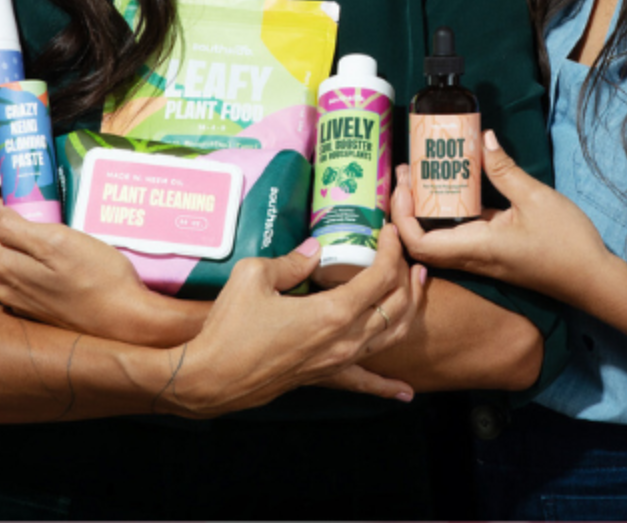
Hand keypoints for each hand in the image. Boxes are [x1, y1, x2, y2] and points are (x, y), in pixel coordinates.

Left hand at [0, 162, 173, 345]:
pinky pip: (24, 272)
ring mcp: (21, 300)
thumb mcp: (59, 242)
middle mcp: (5, 286)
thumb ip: (18, 229)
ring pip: (8, 256)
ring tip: (36, 210)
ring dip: (14, 232)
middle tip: (9, 184)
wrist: (126, 322)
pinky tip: (48, 245)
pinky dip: (28, 252)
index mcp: (5, 266)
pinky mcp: (38, 308)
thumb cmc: (99, 278)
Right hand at [155, 225, 424, 418]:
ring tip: (417, 287)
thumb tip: (314, 251)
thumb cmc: (228, 328)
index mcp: (333, 313)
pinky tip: (406, 393)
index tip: (387, 232)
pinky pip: (364, 381)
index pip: (380, 277)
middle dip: (406, 275)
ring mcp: (338, 361)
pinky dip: (387, 386)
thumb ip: (290, 261)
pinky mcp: (325, 377)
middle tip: (404, 254)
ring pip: (392, 336)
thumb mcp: (253, 276)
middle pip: (396, 305)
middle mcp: (345, 340)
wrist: (209, 378)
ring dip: (410, 310)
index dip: (390, 250)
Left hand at [396, 133, 615, 303]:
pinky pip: (458, 238)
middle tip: (408, 174)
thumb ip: (505, 170)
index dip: (401, 216)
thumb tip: (483, 139)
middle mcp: (472, 258)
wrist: (590, 278)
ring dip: (424, 213)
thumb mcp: (536, 198)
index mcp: (476, 247)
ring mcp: (482, 259)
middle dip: (405, 210)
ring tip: (424, 178)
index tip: (403, 185)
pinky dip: (447, 217)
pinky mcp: (493, 254)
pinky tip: (456, 191)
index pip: (418, 242)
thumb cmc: (566, 243)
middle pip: (420, 243)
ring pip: (437, 241)